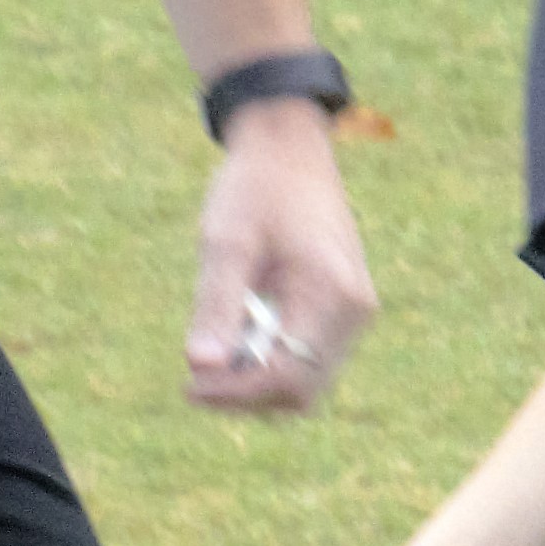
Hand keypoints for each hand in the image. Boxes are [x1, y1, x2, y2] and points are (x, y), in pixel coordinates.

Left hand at [185, 98, 377, 412]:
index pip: (288, 376)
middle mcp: (354, 310)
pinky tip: (238, 336)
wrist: (289, 150)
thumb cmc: (254, 188)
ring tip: (215, 351)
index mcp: (330, 292)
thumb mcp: (226, 241)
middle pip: (301, 391)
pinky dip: (273, 363)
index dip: (236, 393)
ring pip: (307, 383)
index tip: (188, 385)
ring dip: (258, 382)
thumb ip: (216, 303)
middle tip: (194, 377)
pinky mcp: (346, 310)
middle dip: (246, 395)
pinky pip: (310, 360)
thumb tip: (199, 366)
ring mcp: (355, 312)